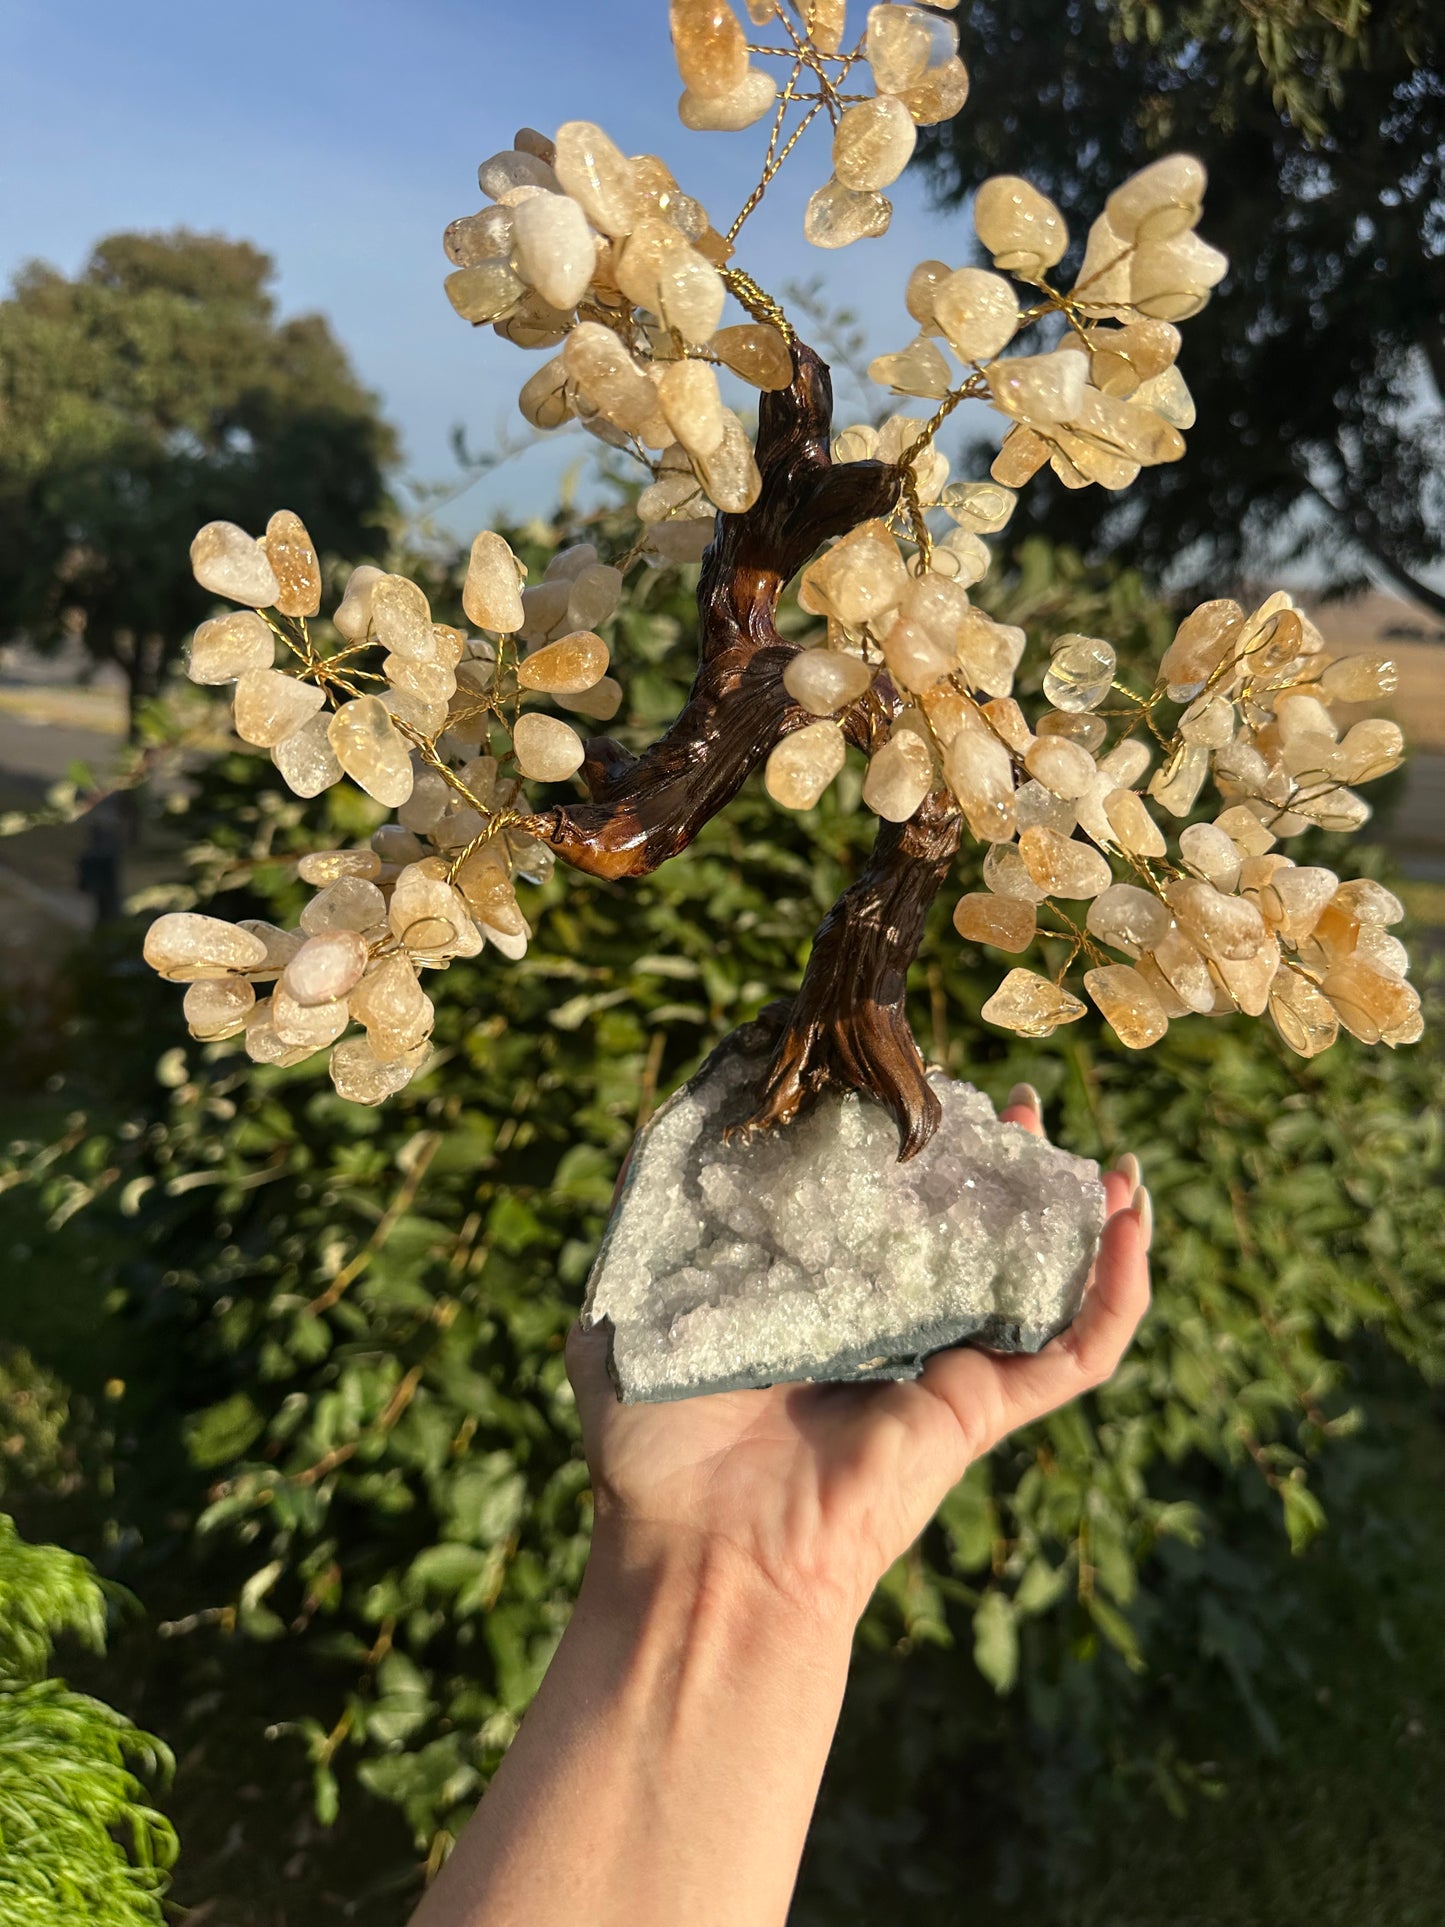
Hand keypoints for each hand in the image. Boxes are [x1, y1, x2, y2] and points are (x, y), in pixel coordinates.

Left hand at [567, 1087, 1151, 1626]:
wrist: (701, 1548)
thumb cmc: (655, 1434)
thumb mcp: (635, 1293)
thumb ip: (655, 1201)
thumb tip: (680, 1104)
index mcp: (816, 1294)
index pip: (882, 1204)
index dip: (912, 1142)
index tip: (919, 1077)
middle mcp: (887, 1325)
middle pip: (971, 1231)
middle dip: (1007, 1166)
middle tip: (1023, 1103)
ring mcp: (944, 1366)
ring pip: (1040, 1279)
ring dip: (1081, 1215)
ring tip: (1105, 1156)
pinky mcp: (983, 1409)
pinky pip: (1076, 1350)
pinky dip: (1120, 1288)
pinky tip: (1136, 1218)